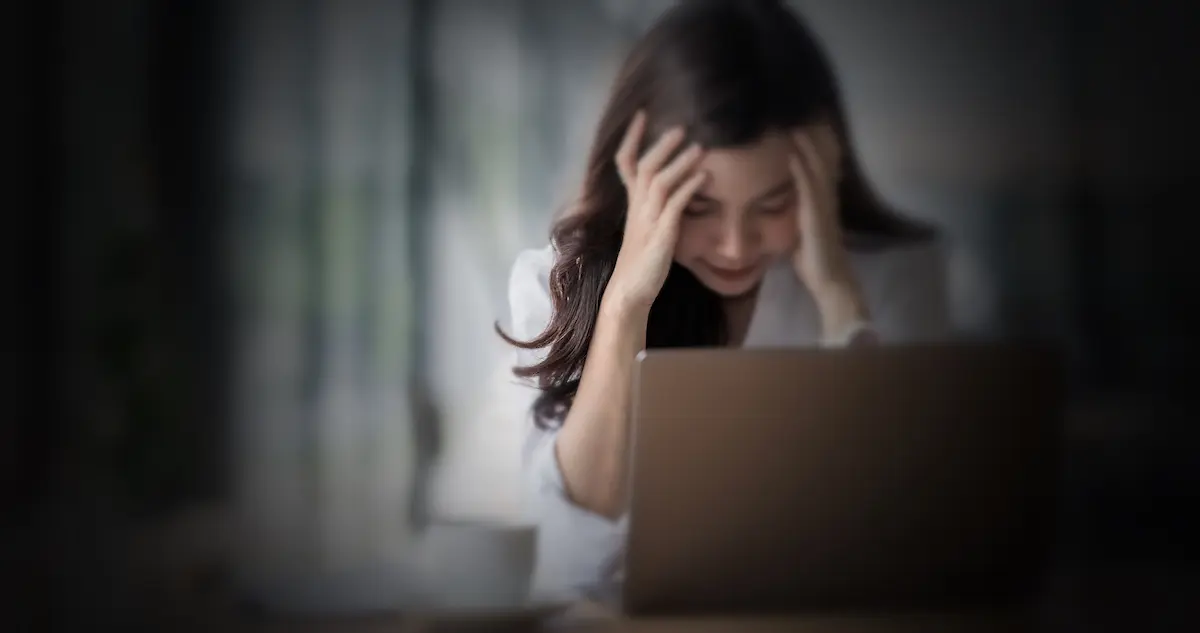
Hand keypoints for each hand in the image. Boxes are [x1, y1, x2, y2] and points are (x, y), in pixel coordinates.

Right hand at [606, 111, 707, 311]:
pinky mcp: (660, 235)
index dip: (631, 138)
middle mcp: (637, 208)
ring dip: (680, 163)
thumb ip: (659, 208)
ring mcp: (648, 220)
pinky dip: (689, 189)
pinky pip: (674, 206)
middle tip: (680, 126)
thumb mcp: (649, 228)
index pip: (625, 163)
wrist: (630, 292)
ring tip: (700, 147)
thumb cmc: (642, 262)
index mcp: (633, 204)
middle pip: (644, 166)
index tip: (642, 114)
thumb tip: (677, 193)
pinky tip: (704, 178)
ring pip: (659, 182)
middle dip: (660, 144)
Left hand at [787, 124, 869, 326]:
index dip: (811, 144)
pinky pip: (808, 186)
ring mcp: (822, 205)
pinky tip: (793, 152)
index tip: (801, 121)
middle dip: (811, 136)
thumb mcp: (799, 229)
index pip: (817, 165)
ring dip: (806, 145)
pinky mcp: (815, 215)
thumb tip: (776, 204)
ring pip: (816, 167)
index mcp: (820, 200)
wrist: (829, 279)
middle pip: (820, 159)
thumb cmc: (812, 258)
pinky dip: (801, 168)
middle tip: (802, 111)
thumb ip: (793, 213)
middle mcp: (825, 197)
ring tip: (796, 121)